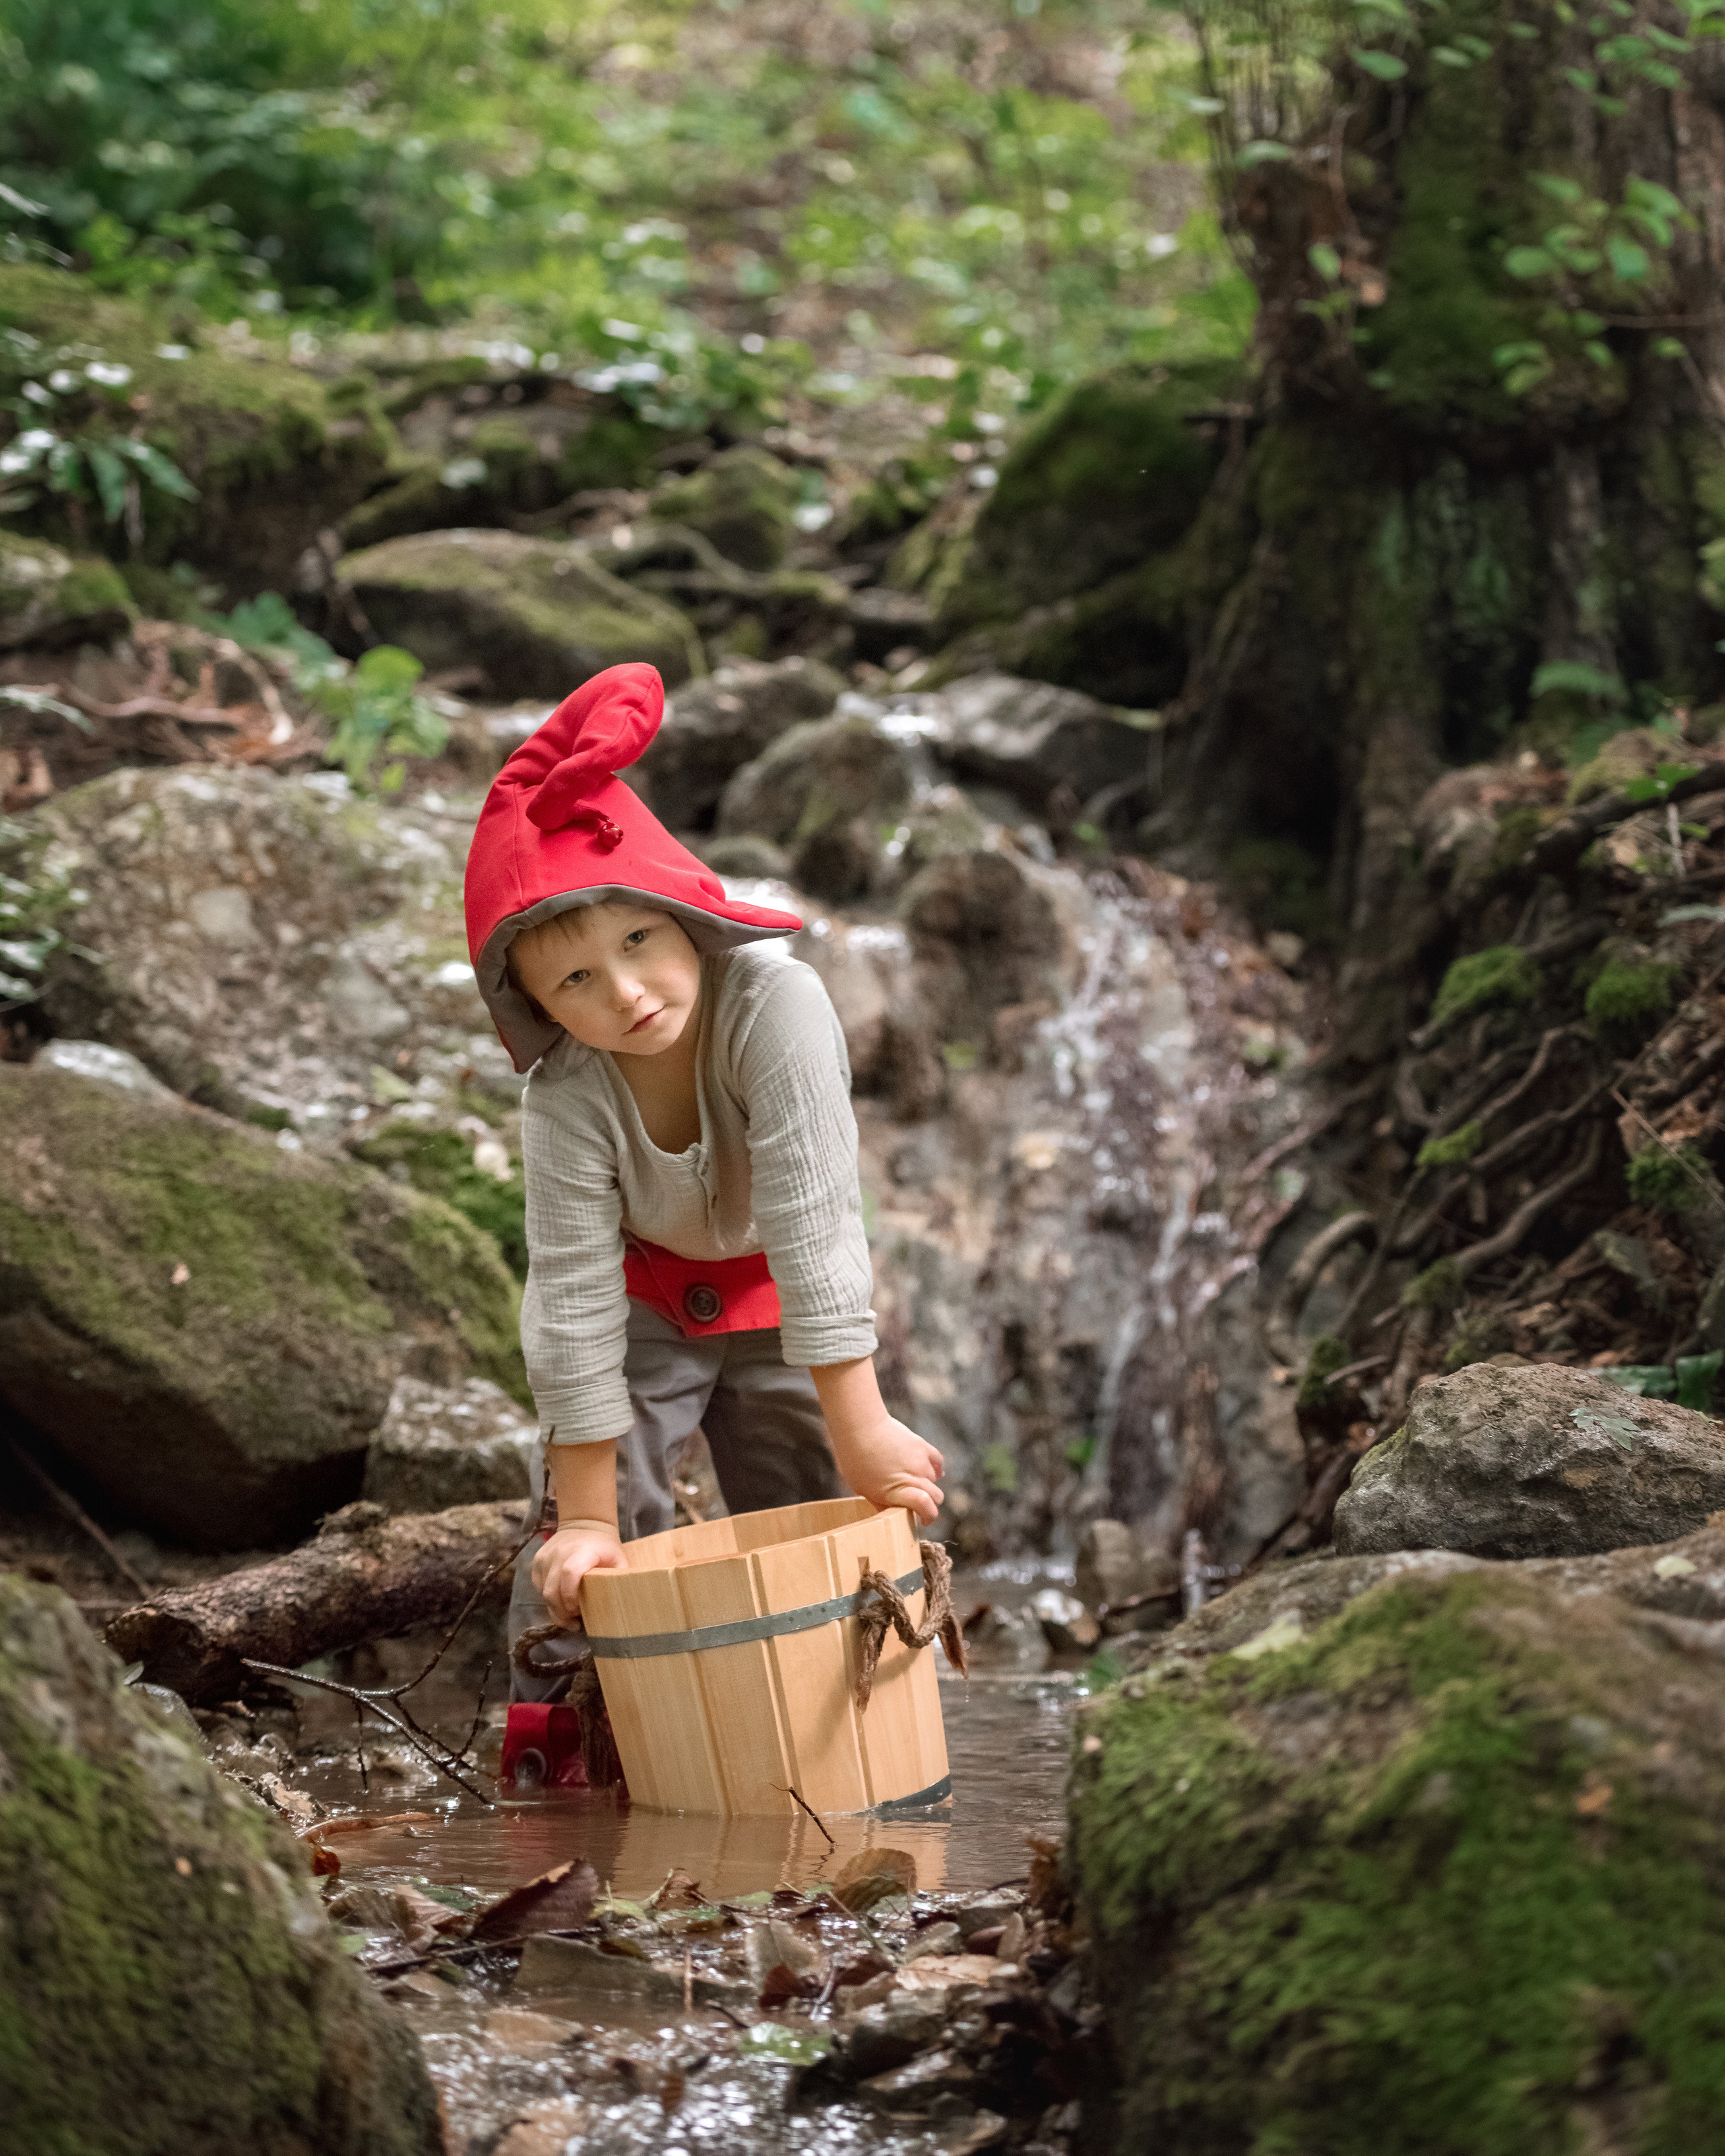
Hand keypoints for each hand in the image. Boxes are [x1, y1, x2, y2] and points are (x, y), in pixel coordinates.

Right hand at [530, 1525, 625, 1624]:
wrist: (584, 1524)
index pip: (569, 1574)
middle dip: (561, 1612)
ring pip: (543, 1592)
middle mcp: (559, 1552)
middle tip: (573, 1622)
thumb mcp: (618, 1558)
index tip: (579, 1610)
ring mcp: (545, 1556)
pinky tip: (561, 1600)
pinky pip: (539, 1586)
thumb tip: (621, 1601)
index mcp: (581, 1550)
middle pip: (552, 1590)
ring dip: (555, 1608)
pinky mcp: (538, 1561)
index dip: (571, 1597)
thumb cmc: (604, 1547)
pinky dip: (549, 1598)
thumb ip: (619, 1578)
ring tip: (569, 1615)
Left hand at [829, 1414, 944, 1524]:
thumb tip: (890, 1515)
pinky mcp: (923, 1446)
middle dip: (930, 1504)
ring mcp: (920, 1461)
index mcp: (898, 1491)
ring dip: (928, 1484)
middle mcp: (914, 1477)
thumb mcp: (862, 1489)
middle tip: (918, 1504)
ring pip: (935, 1480)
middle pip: (937, 1497)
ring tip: (913, 1482)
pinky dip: (935, 1468)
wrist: (860, 1426)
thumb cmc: (855, 1459)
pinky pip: (938, 1461)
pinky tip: (927, 1469)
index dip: (929, 1517)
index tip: (922, 1520)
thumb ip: (880, 1503)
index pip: (928, 1509)